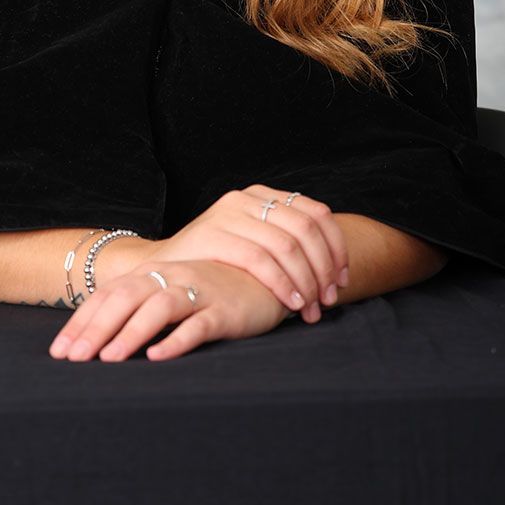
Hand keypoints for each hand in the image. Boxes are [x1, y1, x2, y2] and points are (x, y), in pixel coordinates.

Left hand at [48, 257, 290, 362]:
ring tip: (109, 359)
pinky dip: (177, 340)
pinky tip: (159, 357)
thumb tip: (93, 340)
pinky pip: (199, 325)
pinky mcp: (225, 311)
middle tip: (74, 359)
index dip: (82, 322)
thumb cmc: (209, 291)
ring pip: (158, 308)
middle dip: (97, 329)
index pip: (108, 296)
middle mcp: (171, 278)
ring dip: (131, 332)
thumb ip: (136, 308)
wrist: (264, 279)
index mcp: (152, 275)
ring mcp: (199, 292)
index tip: (59, 352)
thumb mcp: (169, 293)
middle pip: (126, 299)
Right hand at [144, 185, 349, 324]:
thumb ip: (285, 243)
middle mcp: (247, 197)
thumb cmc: (216, 265)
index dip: (336, 248)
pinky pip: (260, 259)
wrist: (162, 270)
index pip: (316, 213)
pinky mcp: (213, 234)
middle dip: (324, 268)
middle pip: (305, 229)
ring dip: (306, 281)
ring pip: (286, 245)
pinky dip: (282, 283)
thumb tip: (334, 269)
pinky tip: (291, 304)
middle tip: (328, 300)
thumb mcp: (254, 243)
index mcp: (262, 195)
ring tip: (311, 309)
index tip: (342, 280)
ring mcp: (228, 213)